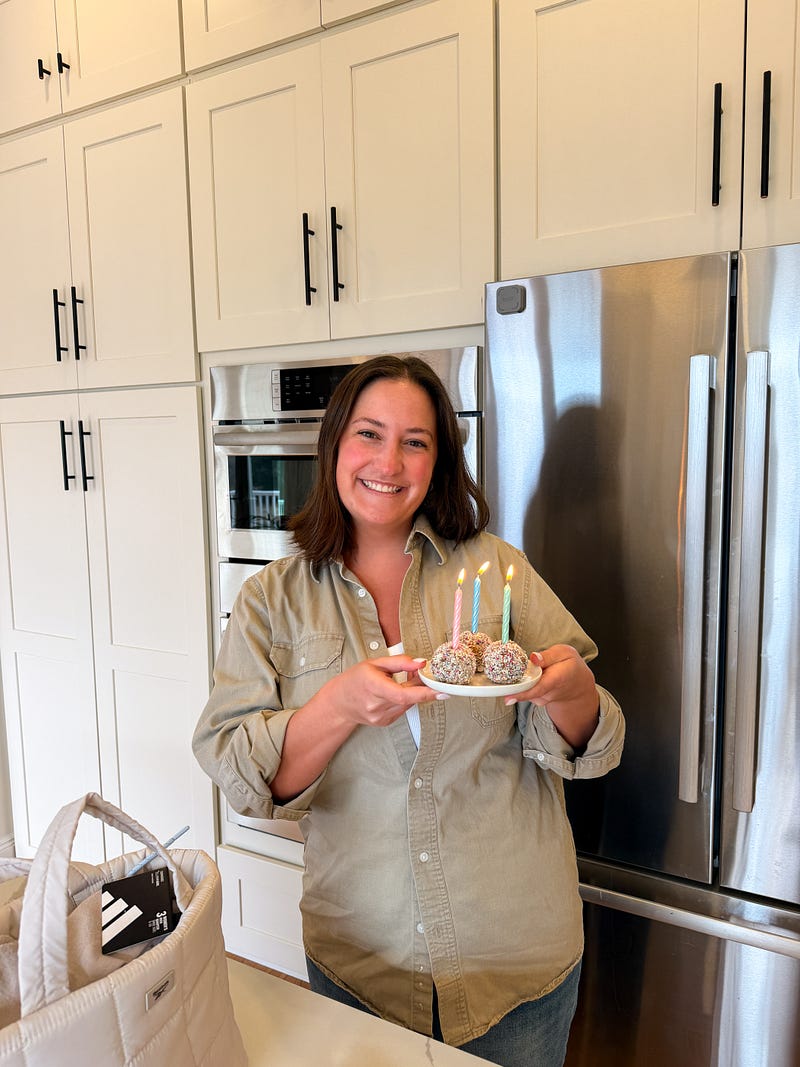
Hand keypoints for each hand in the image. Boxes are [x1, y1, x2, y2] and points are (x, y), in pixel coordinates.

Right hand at [323, 654, 445, 729]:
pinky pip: (402, 709)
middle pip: (409, 698)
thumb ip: (400, 662)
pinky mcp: (384, 723)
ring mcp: (380, 717)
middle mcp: (376, 706)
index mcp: (373, 687)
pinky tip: (395, 692)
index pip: (403, 694)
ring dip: (412, 693)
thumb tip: (421, 663)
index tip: (441, 691)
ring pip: (408, 704)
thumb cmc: (355, 680)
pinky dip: (405, 700)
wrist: (339, 702)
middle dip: (420, 686)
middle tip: (419, 674)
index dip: (424, 693)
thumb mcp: (375, 663)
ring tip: (401, 681)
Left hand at [506, 644, 599, 749]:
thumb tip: (533, 658)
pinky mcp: (537, 700)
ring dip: (521, 680)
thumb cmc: (570, 666)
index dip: (522, 694)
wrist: (577, 685)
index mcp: (556, 679)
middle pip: (526, 691)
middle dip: (513, 684)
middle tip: (505, 677)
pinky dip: (523, 682)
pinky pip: (525, 691)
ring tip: (532, 669)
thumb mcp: (565, 653)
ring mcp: (542, 699)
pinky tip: (532, 675)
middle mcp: (548, 693)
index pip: (538, 689)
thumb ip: (549, 655)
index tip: (508, 698)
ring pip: (524, 689)